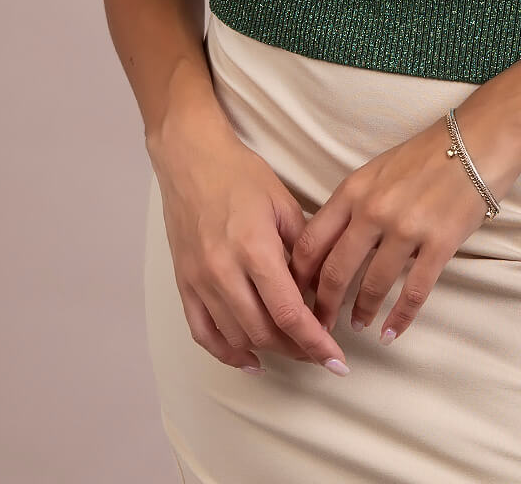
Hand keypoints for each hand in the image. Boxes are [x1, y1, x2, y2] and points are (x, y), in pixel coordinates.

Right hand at [150, 120, 352, 375]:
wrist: (191, 160)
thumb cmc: (241, 175)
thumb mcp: (283, 203)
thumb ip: (302, 250)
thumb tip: (318, 290)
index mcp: (254, 248)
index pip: (289, 312)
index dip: (315, 341)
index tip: (337, 360)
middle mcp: (224, 271)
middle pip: (264, 331)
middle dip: (298, 349)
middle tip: (321, 352)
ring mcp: (200, 281)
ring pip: (237, 336)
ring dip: (269, 350)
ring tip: (294, 349)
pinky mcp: (184, 283)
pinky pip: (203, 332)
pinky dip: (226, 352)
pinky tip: (249, 359)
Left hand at [288, 94, 520, 345]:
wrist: (477, 141)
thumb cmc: (428, 153)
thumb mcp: (378, 170)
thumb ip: (354, 204)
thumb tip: (332, 244)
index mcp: (354, 190)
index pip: (312, 241)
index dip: (299, 275)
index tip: (297, 294)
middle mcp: (374, 210)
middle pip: (335, 270)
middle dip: (323, 305)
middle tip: (319, 324)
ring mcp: (407, 228)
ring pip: (373, 284)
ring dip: (362, 311)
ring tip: (358, 325)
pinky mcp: (439, 243)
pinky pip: (414, 291)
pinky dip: (400, 318)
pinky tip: (392, 333)